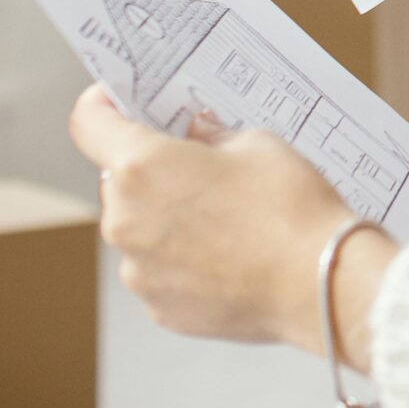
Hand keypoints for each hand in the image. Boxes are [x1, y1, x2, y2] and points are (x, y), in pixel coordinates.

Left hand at [66, 85, 378, 354]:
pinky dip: (182, 258)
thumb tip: (197, 136)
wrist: (318, 280)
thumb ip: (212, 137)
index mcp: (144, 167)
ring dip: (167, 217)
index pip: (90, 125)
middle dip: (152, 171)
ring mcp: (138, 269)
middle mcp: (126, 220)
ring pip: (139, 228)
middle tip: (201, 168)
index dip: (101, 106)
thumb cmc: (290, 207)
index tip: (114, 102)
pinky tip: (228, 253)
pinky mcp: (158, 305)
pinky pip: (158, 269)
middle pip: (119, 181)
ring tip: (227, 219)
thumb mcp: (258, 144)